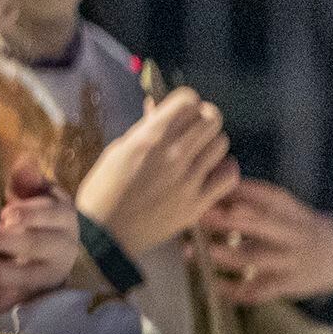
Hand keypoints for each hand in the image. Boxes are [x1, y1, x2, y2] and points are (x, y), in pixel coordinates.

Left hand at [0, 157, 77, 315]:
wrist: (57, 245)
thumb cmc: (38, 213)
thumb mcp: (36, 192)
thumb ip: (28, 180)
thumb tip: (25, 163)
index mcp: (63, 218)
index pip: (49, 215)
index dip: (29, 215)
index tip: (5, 216)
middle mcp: (62, 249)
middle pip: (34, 246)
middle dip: (0, 241)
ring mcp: (50, 276)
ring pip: (27, 278)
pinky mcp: (36, 296)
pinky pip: (17, 301)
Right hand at [74, 85, 237, 260]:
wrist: (105, 234)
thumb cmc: (103, 189)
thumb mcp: (117, 151)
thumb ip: (143, 128)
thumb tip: (157, 106)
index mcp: (149, 137)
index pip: (187, 99)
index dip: (186, 101)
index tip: (181, 110)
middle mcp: (173, 154)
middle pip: (211, 118)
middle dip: (202, 118)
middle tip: (193, 128)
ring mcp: (189, 180)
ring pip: (221, 143)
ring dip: (211, 143)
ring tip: (199, 152)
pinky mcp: (198, 203)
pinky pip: (229, 176)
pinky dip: (223, 169)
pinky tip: (210, 172)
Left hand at [202, 179, 332, 306]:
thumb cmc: (296, 227)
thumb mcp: (283, 207)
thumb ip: (251, 195)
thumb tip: (212, 176)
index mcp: (288, 209)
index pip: (267, 196)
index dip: (240, 192)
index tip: (213, 186)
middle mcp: (291, 233)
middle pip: (262, 224)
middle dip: (230, 220)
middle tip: (201, 215)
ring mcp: (289, 260)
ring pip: (258, 259)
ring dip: (230, 256)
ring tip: (206, 251)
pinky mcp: (286, 285)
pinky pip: (261, 290)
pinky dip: (236, 290)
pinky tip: (213, 285)